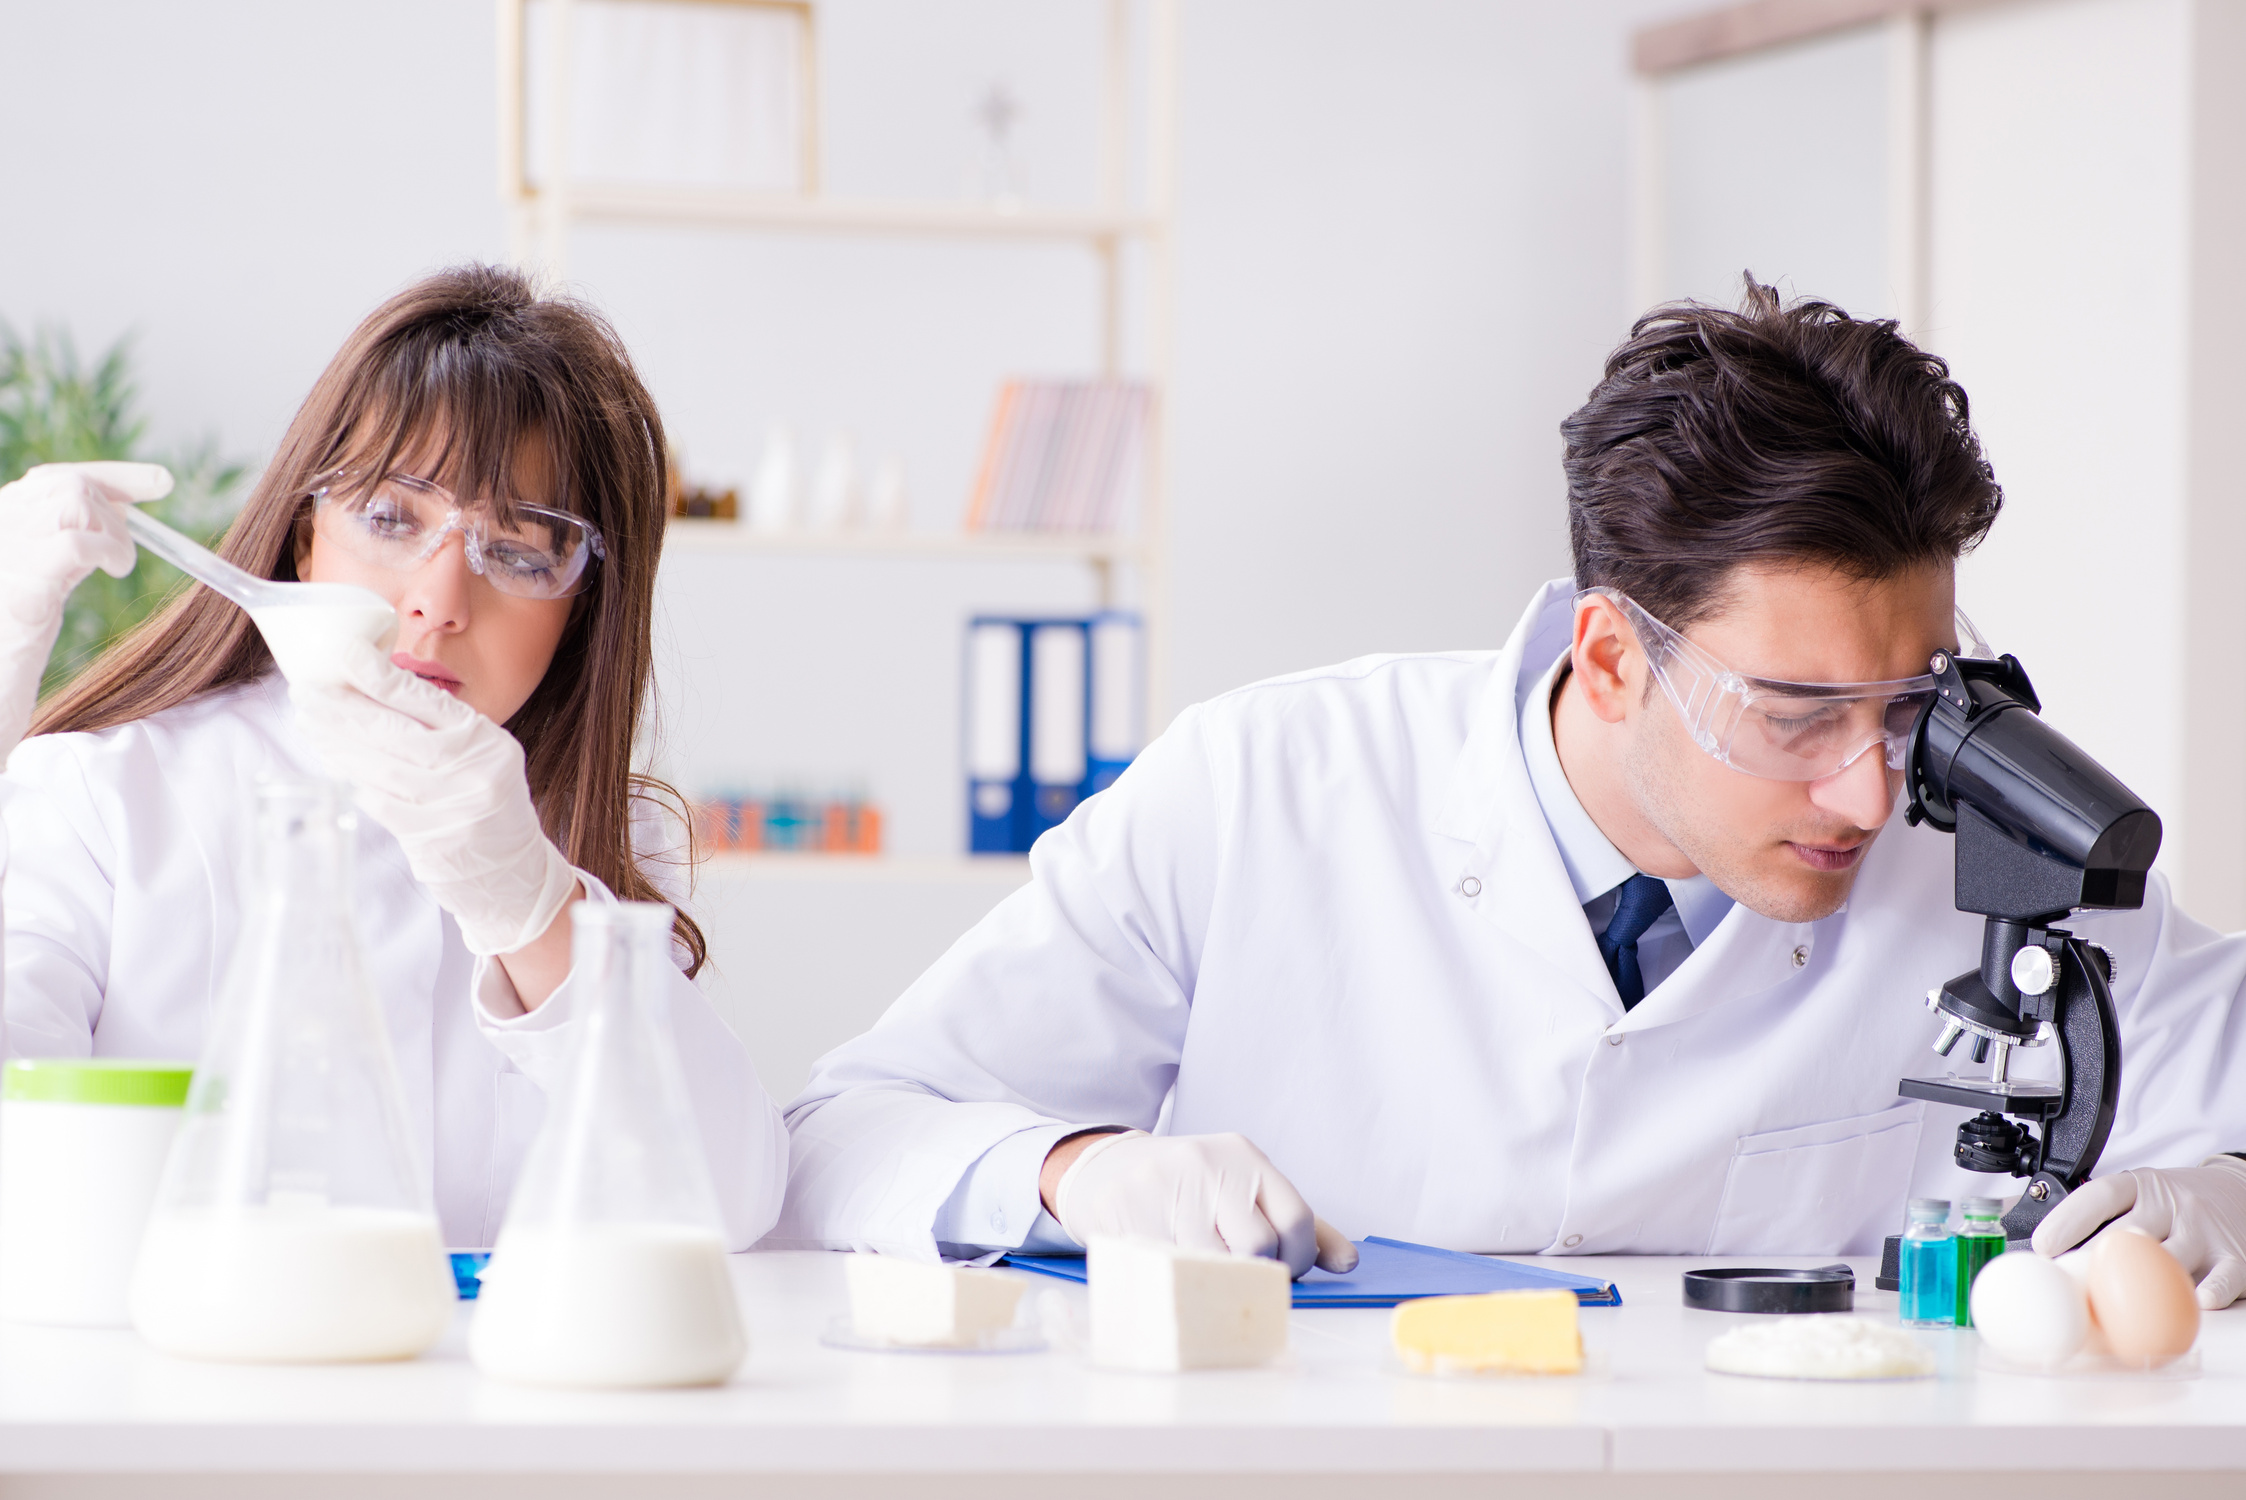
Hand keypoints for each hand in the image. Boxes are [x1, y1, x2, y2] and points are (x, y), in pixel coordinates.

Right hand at [0, 462, 171, 748]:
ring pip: (76, 502)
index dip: (114, 476)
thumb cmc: (19, 624)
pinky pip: (77, 542)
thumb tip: (124, 507)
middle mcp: (0, 522)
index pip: (55, 477)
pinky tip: (115, 569)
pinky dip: (109, 550)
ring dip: (115, 533)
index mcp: (4, 517)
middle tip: (120, 555)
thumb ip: (76, 535)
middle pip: (72, 485)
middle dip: (115, 514)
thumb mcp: (49, 568)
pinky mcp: (23, 576)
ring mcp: (7, 546)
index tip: (161, 481)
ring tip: (116, 565)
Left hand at [290, 641, 579, 958]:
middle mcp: (472, 769)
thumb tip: (372, 691)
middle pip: (392, 731)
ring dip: (337, 744)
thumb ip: (439, 728)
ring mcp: (452, 806)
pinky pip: (380, 803)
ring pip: (379, 767)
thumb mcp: (482, 754)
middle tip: (305, 691)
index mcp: (484, 739)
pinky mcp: (432, 840)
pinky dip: (354, 781)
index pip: (423, 700)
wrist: (513, 871)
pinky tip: (335, 765)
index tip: (344, 655)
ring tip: (309, 724)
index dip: (378, 675)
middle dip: (341, 708)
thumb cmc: (489, 801)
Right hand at [1049, 1129, 1359, 1278]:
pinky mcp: (1131, 1212)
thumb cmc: (1191, 1187)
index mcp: (1245, 1157)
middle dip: (1257, 1271)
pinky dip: (1180, 1279)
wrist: (1109, 1168)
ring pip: (1215, 1263)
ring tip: (1205, 1269)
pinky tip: (1175, 1267)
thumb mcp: (1246, 1189)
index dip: (1299, 1259)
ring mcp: (1167, 1187)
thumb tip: (1347, 1261)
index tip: (1284, 1268)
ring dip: (1216, 1280)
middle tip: (1242, 1273)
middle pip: (1259, 1246)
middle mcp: (1209, 1165)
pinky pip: (1172, 1267)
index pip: (1296, 1220)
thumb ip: (1299, 1223)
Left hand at [2032, 1157, 2245, 1308]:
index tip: (2043, 1247)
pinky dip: (2209, 1291)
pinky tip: (2195, 1302)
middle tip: (2068, 1286)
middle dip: (2093, 1261)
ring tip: (2115, 1305)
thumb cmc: (2178, 1203)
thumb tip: (2053, 1254)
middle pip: (2128, 1233)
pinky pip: (2222, 1276)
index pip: (2100, 1196)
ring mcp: (2204, 1229)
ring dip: (2141, 1283)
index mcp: (2142, 1186)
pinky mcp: (2234, 1256)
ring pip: (2171, 1258)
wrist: (2241, 1192)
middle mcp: (2172, 1204)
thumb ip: (2108, 1216)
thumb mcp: (2142, 1194)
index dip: (2068, 1220)